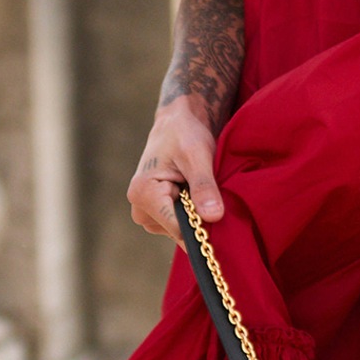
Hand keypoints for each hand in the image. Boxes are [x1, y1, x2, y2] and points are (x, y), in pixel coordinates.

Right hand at [127, 93, 223, 237]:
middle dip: (199, 221)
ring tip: (199, 190)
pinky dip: (193, 215)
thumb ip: (204, 186)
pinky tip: (196, 196)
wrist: (177, 126)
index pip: (178, 228)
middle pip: (179, 233)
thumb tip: (213, 216)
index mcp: (143, 193)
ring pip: (181, 232)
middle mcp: (140, 209)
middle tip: (211, 196)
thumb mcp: (198, 157)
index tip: (220, 217)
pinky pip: (180, 226)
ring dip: (196, 216)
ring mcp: (147, 215)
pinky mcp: (157, 216)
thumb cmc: (185, 134)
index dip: (201, 227)